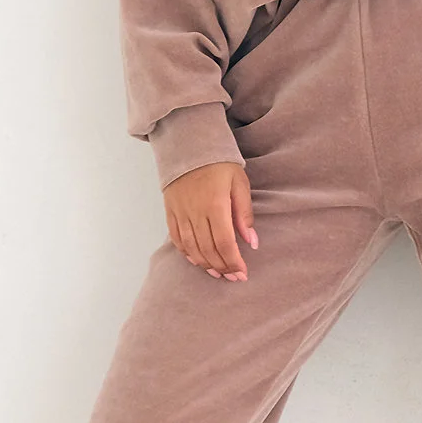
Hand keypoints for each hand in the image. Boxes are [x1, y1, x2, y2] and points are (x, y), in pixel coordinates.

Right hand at [162, 161, 257, 280]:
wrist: (188, 145)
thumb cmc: (219, 163)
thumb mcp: (239, 183)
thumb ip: (244, 214)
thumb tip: (251, 242)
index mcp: (214, 205)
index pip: (224, 243)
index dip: (233, 262)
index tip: (242, 273)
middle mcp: (194, 212)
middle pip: (208, 250)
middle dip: (222, 267)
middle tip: (234, 277)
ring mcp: (180, 213)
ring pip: (191, 248)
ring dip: (205, 264)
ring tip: (218, 273)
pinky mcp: (170, 212)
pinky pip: (176, 239)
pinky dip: (187, 253)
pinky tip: (198, 261)